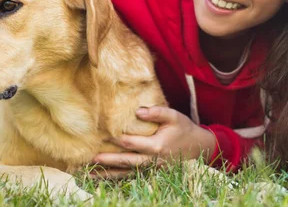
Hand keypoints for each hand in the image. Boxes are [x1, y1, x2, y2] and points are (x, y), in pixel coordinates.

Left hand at [90, 106, 215, 177]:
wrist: (198, 147)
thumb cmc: (184, 129)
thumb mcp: (174, 116)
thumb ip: (156, 112)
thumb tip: (137, 111)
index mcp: (156, 146)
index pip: (131, 143)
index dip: (115, 139)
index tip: (101, 134)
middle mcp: (152, 160)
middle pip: (126, 161)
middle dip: (107, 160)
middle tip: (91, 158)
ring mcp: (151, 168)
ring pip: (126, 172)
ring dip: (108, 173)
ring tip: (90, 173)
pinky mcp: (150, 172)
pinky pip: (130, 175)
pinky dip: (116, 177)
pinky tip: (102, 176)